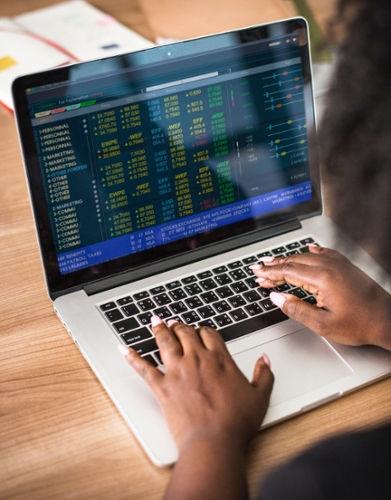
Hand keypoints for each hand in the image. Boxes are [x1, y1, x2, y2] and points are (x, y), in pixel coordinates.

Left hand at [120, 317, 272, 452]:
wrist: (214, 442)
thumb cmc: (236, 422)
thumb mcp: (260, 397)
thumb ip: (264, 374)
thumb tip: (265, 359)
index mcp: (220, 359)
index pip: (209, 333)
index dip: (203, 329)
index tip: (200, 330)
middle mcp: (197, 360)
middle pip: (186, 333)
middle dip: (180, 326)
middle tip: (175, 322)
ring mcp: (178, 372)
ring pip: (165, 342)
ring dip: (159, 329)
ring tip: (155, 320)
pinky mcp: (163, 387)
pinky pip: (144, 368)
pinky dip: (132, 357)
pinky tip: (123, 348)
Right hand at [252, 245, 390, 348]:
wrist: (387, 320)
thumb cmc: (360, 324)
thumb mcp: (322, 324)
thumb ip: (296, 309)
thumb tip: (277, 298)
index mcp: (322, 278)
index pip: (288, 272)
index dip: (270, 274)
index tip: (258, 275)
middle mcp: (330, 266)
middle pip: (294, 261)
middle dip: (274, 265)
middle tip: (259, 268)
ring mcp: (339, 264)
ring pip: (307, 256)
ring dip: (288, 259)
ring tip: (274, 262)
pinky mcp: (346, 267)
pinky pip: (324, 253)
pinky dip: (311, 252)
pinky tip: (308, 250)